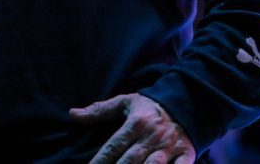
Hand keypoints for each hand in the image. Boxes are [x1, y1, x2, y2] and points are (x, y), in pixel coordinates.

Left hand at [70, 93, 195, 163]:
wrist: (186, 102)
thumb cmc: (150, 106)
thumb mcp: (125, 102)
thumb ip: (99, 110)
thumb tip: (72, 114)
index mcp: (136, 123)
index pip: (113, 146)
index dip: (100, 161)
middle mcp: (152, 137)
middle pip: (130, 160)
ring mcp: (170, 148)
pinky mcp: (186, 155)